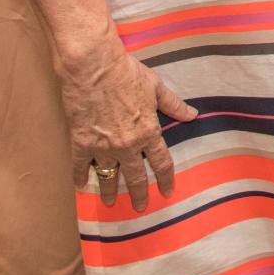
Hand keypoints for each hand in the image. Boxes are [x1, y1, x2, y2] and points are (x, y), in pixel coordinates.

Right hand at [60, 43, 197, 210]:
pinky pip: (81, 167)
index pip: (161, 162)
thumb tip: (192, 114)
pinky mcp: (81, 143)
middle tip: (140, 207)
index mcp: (148, 131)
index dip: (166, 179)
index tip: (167, 191)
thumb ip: (174, 105)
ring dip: (110, 191)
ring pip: (108, 176)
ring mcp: (103, 147)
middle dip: (139, 194)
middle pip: (135, 176)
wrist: (94, 67)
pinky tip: (82, 185)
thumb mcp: (156, 87)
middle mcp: (127, 145)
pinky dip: (81, 177)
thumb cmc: (127, 73)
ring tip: (111, 203)